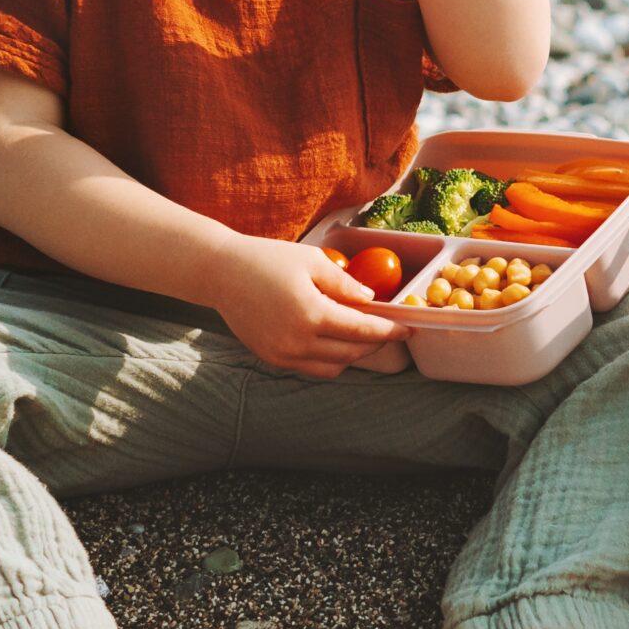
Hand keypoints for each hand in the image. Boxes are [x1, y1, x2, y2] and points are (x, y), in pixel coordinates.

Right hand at [206, 234, 403, 378]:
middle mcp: (297, 342)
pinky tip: (336, 341)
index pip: (362, 331)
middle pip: (351, 353)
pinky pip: (311, 368)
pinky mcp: (271, 358)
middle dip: (375, 343)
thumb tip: (370, 299)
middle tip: (389, 330)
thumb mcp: (312, 261)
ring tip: (363, 335)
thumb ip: (345, 283)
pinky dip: (330, 360)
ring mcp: (283, 354)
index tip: (407, 329)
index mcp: (311, 314)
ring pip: (333, 367)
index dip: (389, 331)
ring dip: (353, 355)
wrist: (220, 273)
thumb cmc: (267, 259)